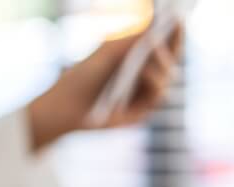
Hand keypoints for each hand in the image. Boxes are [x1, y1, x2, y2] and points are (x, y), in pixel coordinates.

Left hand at [27, 25, 183, 150]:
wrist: (65, 106)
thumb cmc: (82, 78)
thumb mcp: (106, 53)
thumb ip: (130, 40)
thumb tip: (155, 26)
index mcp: (138, 61)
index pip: (163, 45)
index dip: (174, 32)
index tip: (178, 17)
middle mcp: (145, 78)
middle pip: (171, 59)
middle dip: (174, 42)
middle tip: (176, 26)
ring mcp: (144, 96)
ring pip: (167, 76)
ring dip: (162, 61)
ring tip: (152, 49)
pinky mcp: (141, 112)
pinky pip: (157, 95)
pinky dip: (153, 80)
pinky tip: (143, 70)